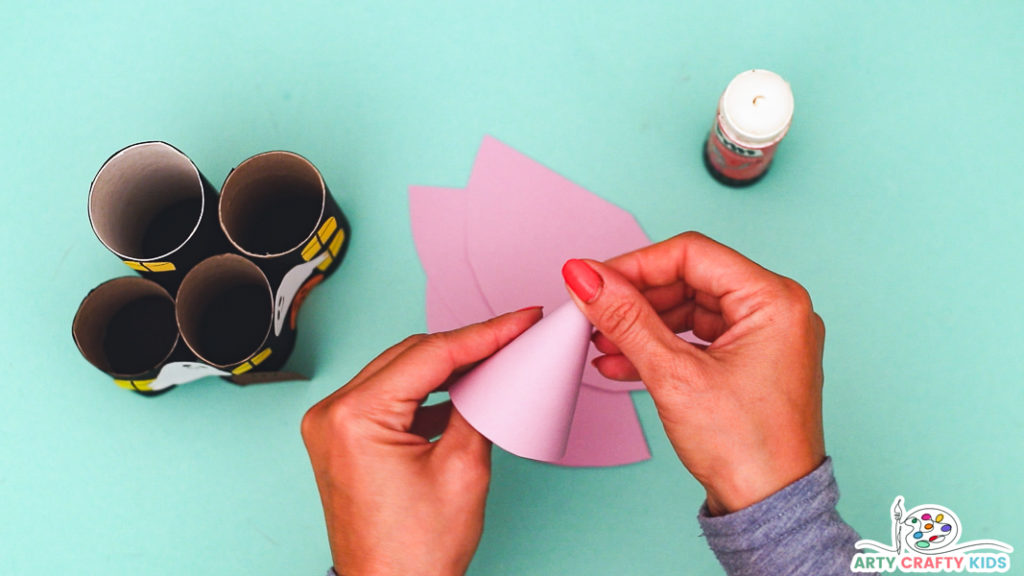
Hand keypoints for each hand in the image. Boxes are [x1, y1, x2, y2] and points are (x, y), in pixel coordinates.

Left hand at [301, 308, 542, 575]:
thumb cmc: (414, 552)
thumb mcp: (463, 468)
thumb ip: (480, 405)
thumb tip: (497, 367)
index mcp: (355, 416)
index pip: (430, 355)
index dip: (484, 334)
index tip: (520, 319)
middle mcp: (332, 413)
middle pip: (411, 356)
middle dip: (467, 346)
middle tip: (515, 335)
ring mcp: (332, 426)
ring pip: (401, 372)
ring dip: (448, 367)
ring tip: (495, 360)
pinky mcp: (343, 439)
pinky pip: (390, 398)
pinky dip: (427, 394)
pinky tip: (464, 392)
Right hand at [561, 232, 824, 515]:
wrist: (769, 509)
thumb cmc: (748, 450)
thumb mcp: (674, 375)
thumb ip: (625, 318)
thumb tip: (588, 277)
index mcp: (774, 300)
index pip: (691, 254)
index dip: (635, 264)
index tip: (594, 278)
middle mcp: (775, 311)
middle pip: (687, 279)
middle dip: (635, 298)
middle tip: (593, 311)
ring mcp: (763, 338)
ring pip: (686, 310)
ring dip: (641, 325)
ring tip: (601, 342)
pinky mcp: (747, 362)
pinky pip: (695, 338)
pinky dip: (658, 346)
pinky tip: (621, 361)